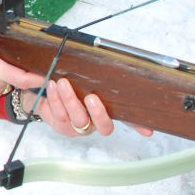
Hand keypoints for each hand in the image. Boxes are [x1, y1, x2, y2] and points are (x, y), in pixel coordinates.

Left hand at [17, 77, 154, 139]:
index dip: (138, 126)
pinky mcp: (61, 127)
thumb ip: (100, 77)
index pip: (127, 119)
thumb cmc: (71, 84)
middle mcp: (95, 123)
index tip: (148, 131)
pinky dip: (55, 99)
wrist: (46, 90)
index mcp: (107, 111)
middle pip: (103, 126)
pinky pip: (60, 116)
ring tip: (63, 83)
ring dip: (70, 100)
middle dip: (98, 112)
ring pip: (78, 119)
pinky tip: (52, 86)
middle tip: (91, 97)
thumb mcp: (86, 78)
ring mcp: (79, 127)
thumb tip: (115, 63)